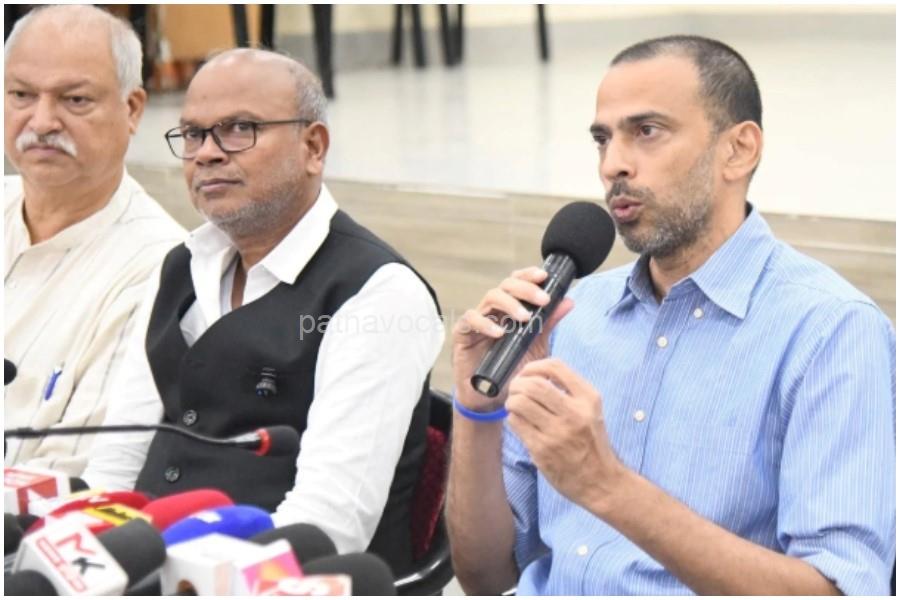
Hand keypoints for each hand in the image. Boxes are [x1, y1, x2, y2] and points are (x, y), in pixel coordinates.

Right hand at [452, 267, 573, 410]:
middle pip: (506, 285)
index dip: (529, 275)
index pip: (517, 282)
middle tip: (543, 300)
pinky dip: (485, 323)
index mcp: (510, 308)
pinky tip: (499, 333)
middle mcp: (494, 310)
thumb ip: (549, 323)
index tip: (545, 277)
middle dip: (525, 288)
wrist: (492, 397)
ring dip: (510, 304)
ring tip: (524, 317)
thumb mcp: (536, 346)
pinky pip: (471, 320)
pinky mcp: (463, 334)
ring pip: (490, 298)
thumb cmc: (512, 368)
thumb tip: (568, 301)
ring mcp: (478, 320)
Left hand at [506, 358, 625, 505]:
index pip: (556, 367)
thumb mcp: (591, 411)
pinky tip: (519, 422)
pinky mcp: (542, 449)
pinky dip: (512, 418)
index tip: (527, 373)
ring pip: (520, 402)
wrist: (601, 481)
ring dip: (512, 400)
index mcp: (588, 399)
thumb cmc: (592, 444)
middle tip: (515, 389)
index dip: (534, 366)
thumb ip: (570, 391)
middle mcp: (574, 413)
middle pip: (534, 384)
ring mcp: (557, 432)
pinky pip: (516, 423)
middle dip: (518, 383)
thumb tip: (534, 374)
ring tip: (514, 405)